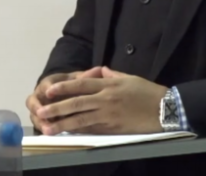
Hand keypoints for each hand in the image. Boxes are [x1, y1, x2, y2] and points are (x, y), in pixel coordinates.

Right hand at [26, 67, 102, 130]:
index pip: (46, 83)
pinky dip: (43, 127)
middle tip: (41, 114)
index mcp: (51, 82)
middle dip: (37, 107)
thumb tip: (99, 70)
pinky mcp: (41, 118)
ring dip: (39, 121)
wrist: (70, 93)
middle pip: (33, 100)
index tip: (50, 92)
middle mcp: (41, 94)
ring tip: (46, 129)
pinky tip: (49, 133)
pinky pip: (38, 123)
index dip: (47, 88)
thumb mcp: (82, 80)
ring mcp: (39, 107)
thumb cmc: (75, 85)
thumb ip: (88, 76)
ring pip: (34, 114)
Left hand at [36, 67, 167, 134]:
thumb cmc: (148, 92)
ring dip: (62, 123)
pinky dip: (78, 131)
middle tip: (40, 111)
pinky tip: (67, 133)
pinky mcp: (113, 128)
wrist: (165, 109)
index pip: (81, 84)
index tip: (48, 90)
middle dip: (56, 107)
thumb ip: (112, 75)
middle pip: (76, 102)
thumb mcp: (129, 78)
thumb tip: (100, 71)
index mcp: (108, 84)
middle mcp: (106, 99)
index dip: (63, 87)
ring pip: (80, 119)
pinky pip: (92, 129)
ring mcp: (108, 115)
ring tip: (47, 128)